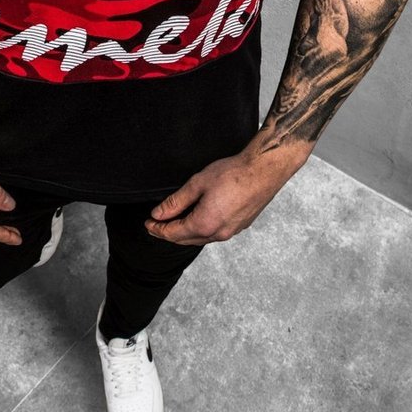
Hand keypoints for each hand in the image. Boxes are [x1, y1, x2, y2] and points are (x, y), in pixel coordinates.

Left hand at [144, 141, 309, 246]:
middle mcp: (218, 234)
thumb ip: (176, 202)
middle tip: (155, 225)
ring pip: (200, 239)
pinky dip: (200, 230)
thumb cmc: (233, 174)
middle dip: (168, 233)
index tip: (147, 224)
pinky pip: (214, 234)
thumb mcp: (197, 184)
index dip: (157, 229)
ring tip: (173, 222)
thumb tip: (158, 214)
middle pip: (186, 240)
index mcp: (204, 224)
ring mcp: (231, 232)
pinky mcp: (239, 226)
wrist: (263, 171)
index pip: (173, 234)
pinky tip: (197, 219)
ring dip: (185, 233)